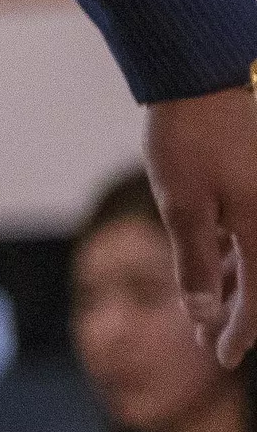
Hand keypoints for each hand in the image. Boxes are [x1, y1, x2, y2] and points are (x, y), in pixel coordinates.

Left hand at [145, 85, 256, 365]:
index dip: (240, 332)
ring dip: (233, 286)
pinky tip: (212, 268)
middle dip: (238, 315)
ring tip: (205, 313)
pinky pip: (250, 233)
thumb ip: (195, 263)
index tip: (221, 356)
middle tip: (210, 344)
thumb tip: (204, 316)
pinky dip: (231, 255)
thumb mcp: (182, 205)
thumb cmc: (187, 138)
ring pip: (256, 258)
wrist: (197, 75)